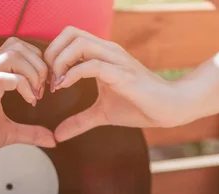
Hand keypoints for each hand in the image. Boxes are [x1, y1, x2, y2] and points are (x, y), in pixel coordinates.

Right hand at [0, 37, 53, 169]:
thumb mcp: (7, 133)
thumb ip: (30, 133)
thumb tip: (52, 139)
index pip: (15, 47)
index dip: (36, 61)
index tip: (43, 84)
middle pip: (16, 45)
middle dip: (38, 64)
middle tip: (43, 88)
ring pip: (11, 56)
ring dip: (32, 73)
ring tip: (36, 94)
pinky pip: (4, 78)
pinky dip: (23, 86)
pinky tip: (28, 100)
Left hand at [43, 27, 191, 141]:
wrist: (169, 108)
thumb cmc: (140, 106)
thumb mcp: (102, 114)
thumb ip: (79, 121)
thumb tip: (58, 135)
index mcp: (102, 54)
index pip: (69, 37)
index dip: (52, 54)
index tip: (49, 80)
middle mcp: (108, 50)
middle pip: (70, 33)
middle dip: (51, 54)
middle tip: (49, 79)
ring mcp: (116, 60)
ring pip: (79, 43)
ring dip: (60, 62)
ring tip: (56, 84)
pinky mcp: (122, 74)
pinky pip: (92, 65)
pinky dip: (73, 74)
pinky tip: (65, 86)